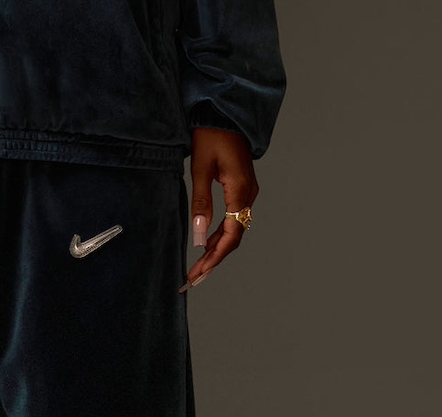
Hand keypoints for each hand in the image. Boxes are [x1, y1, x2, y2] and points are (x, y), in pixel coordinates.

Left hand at [180, 128, 258, 291]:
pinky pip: (233, 220)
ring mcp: (247, 193)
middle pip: (234, 238)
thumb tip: (198, 238)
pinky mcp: (241, 190)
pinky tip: (205, 245)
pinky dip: (219, 235)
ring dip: (216, 250)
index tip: (198, 274)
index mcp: (240, 191)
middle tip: (193, 279)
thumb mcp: (200, 169)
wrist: (225, 112)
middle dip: (213, 261)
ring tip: (197, 268)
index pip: (231, 236)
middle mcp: (248, 195)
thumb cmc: (211, 136)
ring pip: (234, 231)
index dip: (214, 258)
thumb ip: (201, 204)